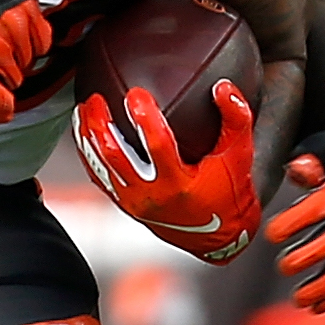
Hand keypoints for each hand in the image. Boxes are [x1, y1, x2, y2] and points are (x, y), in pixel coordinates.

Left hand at [74, 82, 261, 262]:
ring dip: (89, 135)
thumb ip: (237, 118)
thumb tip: (223, 87)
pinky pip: (99, 176)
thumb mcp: (239, 156)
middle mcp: (151, 195)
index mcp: (178, 183)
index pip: (157, 145)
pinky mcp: (126, 203)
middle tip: (96, 99)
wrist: (220, 237)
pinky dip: (88, 153)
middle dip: (101, 124)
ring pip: (100, 166)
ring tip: (84, 109)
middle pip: (116, 155)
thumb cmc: (230, 195)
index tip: (136, 94)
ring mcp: (134, 201)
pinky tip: (84, 133)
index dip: (145, 118)